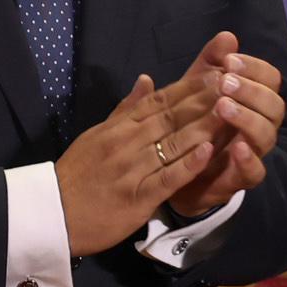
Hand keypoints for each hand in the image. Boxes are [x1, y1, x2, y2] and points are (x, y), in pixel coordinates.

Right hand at [54, 73, 220, 254]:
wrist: (52, 214)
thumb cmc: (77, 174)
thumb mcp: (97, 135)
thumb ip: (126, 109)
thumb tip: (146, 78)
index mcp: (118, 127)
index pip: (158, 101)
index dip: (188, 87)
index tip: (215, 73)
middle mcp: (127, 143)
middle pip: (170, 117)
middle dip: (203, 100)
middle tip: (233, 83)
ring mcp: (133, 169)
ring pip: (172, 144)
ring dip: (203, 126)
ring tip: (230, 110)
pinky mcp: (138, 197)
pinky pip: (167, 177)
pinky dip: (188, 164)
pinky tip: (209, 151)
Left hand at [160, 31, 286, 216]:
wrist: (170, 170)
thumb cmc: (188, 123)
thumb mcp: (193, 89)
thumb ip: (208, 64)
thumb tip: (227, 36)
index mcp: (252, 101)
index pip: (270, 79)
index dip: (254, 67)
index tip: (228, 61)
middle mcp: (258, 125)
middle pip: (275, 105)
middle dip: (252, 91)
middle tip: (226, 83)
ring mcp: (252, 153)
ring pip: (267, 134)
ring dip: (248, 118)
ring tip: (223, 107)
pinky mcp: (240, 179)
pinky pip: (256, 171)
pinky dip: (248, 159)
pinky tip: (235, 147)